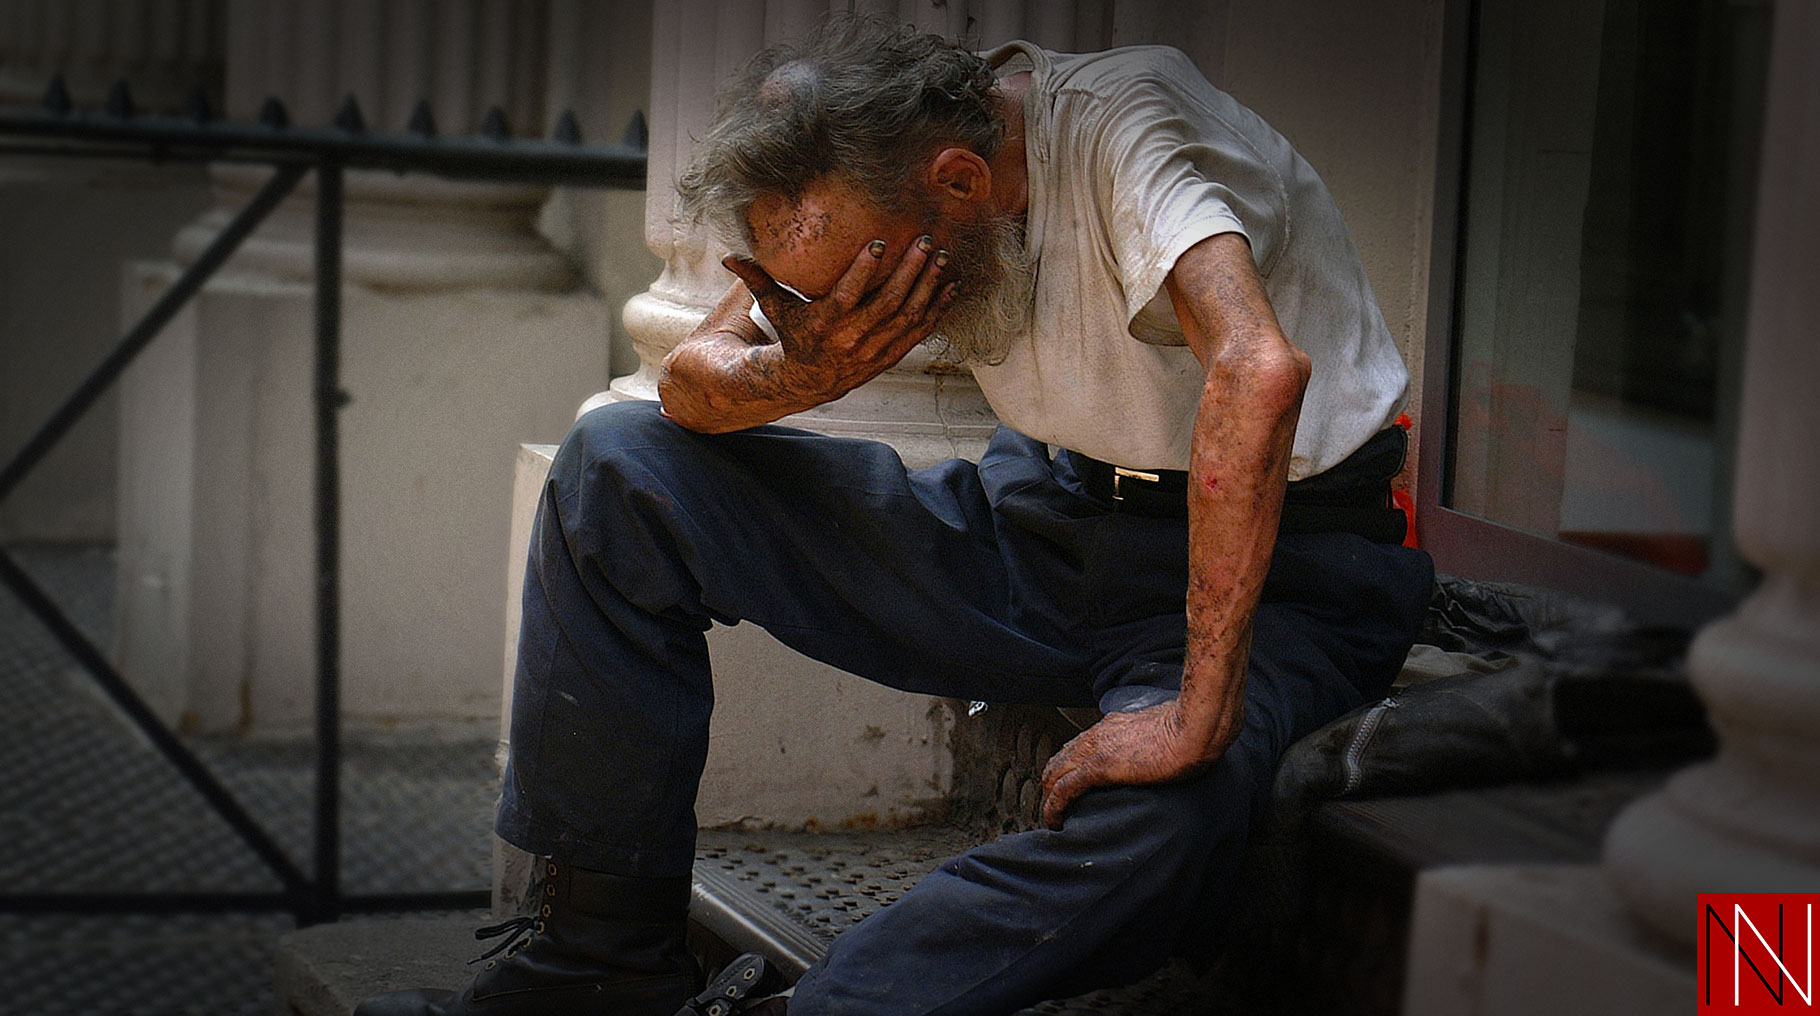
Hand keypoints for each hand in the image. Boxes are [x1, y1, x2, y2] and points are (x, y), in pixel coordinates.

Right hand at [722, 236, 956, 406]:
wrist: (806, 380)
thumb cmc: (792, 334)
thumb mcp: (775, 308)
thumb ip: (757, 280)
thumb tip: (729, 255)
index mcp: (825, 323)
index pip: (847, 294)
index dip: (864, 270)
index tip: (879, 243)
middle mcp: (852, 339)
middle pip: (887, 303)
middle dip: (910, 271)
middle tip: (927, 242)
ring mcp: (875, 350)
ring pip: (909, 317)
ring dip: (929, 287)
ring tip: (944, 259)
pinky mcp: (890, 355)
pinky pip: (919, 332)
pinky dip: (938, 310)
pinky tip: (951, 286)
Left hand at [1038, 698, 1238, 828]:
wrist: (1193, 729)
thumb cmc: (1189, 730)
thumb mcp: (1163, 729)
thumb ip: (1151, 737)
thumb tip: (1159, 747)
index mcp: (1112, 726)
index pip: (1078, 746)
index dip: (1067, 767)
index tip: (1066, 786)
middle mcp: (1098, 735)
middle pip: (1059, 760)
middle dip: (1051, 784)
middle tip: (1053, 807)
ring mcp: (1095, 749)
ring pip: (1054, 774)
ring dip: (1049, 797)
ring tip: (1052, 818)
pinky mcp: (1098, 767)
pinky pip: (1064, 790)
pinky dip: (1053, 807)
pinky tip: (1055, 821)